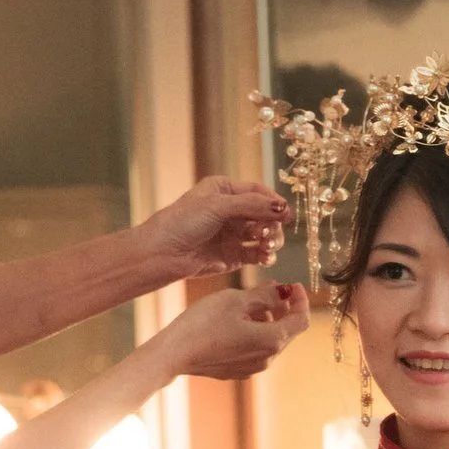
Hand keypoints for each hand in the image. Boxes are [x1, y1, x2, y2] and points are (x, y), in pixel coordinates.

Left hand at [137, 177, 288, 281]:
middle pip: (265, 214)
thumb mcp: (218, 206)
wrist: (161, 254)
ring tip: (266, 247)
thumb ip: (252, 205)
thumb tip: (283, 207)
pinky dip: (264, 256)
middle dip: (271, 224)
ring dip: (270, 240)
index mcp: (225, 190)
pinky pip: (256, 254)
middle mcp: (231, 211)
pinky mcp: (232, 256)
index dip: (274, 203)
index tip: (286, 214)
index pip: (259, 192)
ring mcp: (232, 234)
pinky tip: (264, 257)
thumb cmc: (182, 222)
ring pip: (263, 235)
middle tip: (268, 234)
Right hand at [154, 283, 309, 379]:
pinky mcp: (236, 371)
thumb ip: (265, 295)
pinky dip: (254, 332)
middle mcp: (267, 358)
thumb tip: (283, 291)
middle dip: (284, 308)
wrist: (173, 354)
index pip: (302, 320)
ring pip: (270, 340)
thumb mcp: (236, 300)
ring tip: (248, 302)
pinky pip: (254, 349)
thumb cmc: (203, 323)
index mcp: (272, 340)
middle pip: (287, 330)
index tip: (293, 285)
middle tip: (271, 288)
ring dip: (267, 320)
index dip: (302, 300)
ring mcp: (251, 368)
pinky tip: (236, 320)